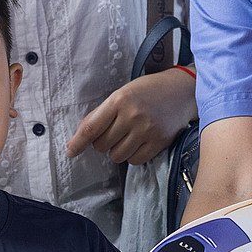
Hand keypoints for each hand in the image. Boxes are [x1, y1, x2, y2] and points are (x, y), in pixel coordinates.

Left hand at [68, 68, 196, 164]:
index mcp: (119, 100)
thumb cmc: (147, 91)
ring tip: (128, 135)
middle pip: (102, 145)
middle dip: (102, 142)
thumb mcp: (121, 94)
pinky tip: (139, 142)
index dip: (78, 142)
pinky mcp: (159, 142)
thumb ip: (100, 114)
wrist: (181, 91)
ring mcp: (147, 130)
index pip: (92, 128)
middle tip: (115, 130)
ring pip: (116, 156)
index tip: (70, 151)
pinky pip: (134, 161)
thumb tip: (79, 137)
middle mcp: (132, 115)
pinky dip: (132, 155)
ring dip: (117, 150)